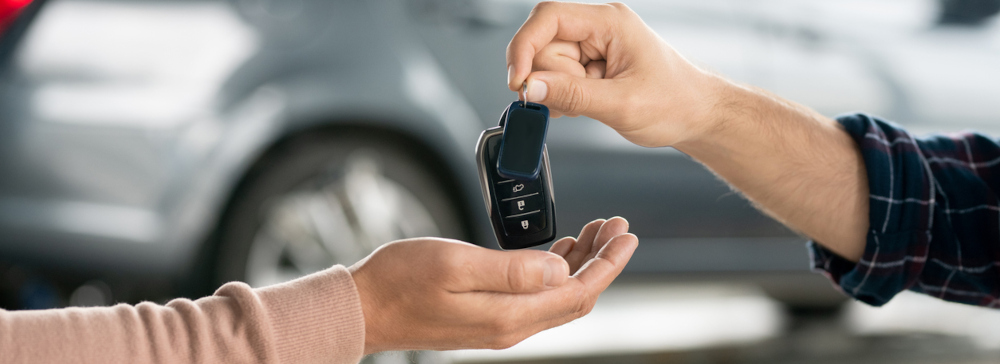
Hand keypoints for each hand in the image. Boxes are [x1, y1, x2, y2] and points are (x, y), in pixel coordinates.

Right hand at [348, 217, 636, 353]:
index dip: (607, 264)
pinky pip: (535, 297)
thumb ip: (512, 270)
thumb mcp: (456, 264)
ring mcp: (497, 324)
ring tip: (595, 232)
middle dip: (601, 261)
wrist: (363, 308)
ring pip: (556, 296)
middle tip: (617, 227)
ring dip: (580, 263)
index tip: (627, 235)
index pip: (576, 292)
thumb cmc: (399, 280)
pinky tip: (557, 250)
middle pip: (574, 296)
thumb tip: (562, 269)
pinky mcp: (486, 317)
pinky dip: (554, 271)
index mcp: (508, 315)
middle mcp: (509, 326)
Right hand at [506, 1, 726, 147]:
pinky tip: (585, 107)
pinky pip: (558, 77)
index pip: (549, 17)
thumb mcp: (621, 104)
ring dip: (559, 92)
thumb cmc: (676, 103)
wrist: (698, 116)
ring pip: (549, 65)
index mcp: (610, 22)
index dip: (525, 46)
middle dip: (551, 79)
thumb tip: (532, 88)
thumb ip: (573, 96)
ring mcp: (595, 47)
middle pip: (545, 45)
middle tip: (574, 104)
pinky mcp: (592, 65)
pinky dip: (563, 97)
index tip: (518, 81)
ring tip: (589, 107)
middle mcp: (599, 28)